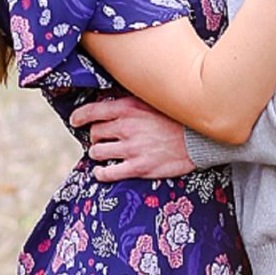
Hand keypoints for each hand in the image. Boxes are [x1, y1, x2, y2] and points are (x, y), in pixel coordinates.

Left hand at [69, 94, 195, 180]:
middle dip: (95, 137)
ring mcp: (132, 148)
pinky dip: (101, 173)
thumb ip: (133, 103)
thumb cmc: (178, 120)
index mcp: (129, 108)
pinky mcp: (139, 167)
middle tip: (101, 140)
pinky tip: (103, 172)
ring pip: (97, 152)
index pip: (93, 111)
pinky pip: (108, 173)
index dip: (79, 117)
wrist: (199, 139)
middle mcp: (127, 127)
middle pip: (95, 133)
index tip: (75, 120)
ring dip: (97, 154)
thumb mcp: (154, 102)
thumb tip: (113, 101)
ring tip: (104, 155)